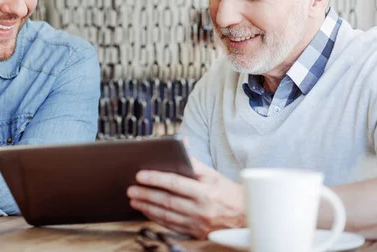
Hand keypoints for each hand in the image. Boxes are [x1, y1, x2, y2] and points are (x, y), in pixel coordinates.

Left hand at [127, 156, 245, 238]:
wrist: (245, 217)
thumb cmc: (226, 192)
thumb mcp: (212, 174)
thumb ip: (194, 161)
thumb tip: (181, 143)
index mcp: (206, 192)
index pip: (176, 184)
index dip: (156, 179)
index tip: (140, 175)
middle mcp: (201, 209)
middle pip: (167, 201)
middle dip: (146, 195)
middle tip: (131, 189)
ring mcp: (197, 224)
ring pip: (166, 216)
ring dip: (147, 207)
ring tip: (134, 199)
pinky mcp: (195, 233)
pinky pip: (171, 226)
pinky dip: (156, 218)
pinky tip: (146, 211)